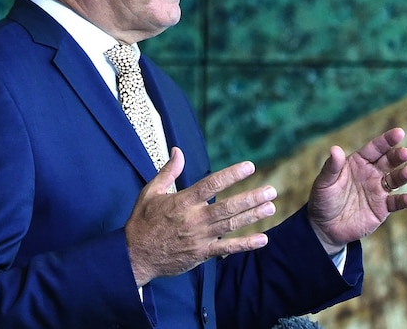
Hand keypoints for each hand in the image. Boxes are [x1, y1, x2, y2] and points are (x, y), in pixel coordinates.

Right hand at [124, 147, 276, 286]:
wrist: (135, 256)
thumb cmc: (142, 221)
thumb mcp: (150, 192)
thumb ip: (168, 171)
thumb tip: (178, 151)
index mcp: (182, 202)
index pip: (211, 184)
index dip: (231, 175)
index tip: (249, 166)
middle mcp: (194, 219)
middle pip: (227, 207)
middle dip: (251, 198)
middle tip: (271, 190)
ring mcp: (199, 237)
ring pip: (231, 225)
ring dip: (253, 216)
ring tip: (270, 207)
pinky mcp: (201, 254)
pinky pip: (227, 249)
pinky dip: (245, 244)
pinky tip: (262, 239)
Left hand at [307, 127, 406, 253]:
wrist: (325, 227)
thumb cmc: (323, 199)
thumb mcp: (324, 183)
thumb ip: (331, 167)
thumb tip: (335, 149)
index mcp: (358, 162)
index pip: (375, 148)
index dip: (386, 140)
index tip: (399, 133)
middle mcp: (372, 173)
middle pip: (388, 161)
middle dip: (398, 156)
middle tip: (406, 153)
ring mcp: (378, 191)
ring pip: (395, 180)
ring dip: (403, 176)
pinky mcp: (382, 208)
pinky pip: (395, 203)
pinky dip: (403, 201)